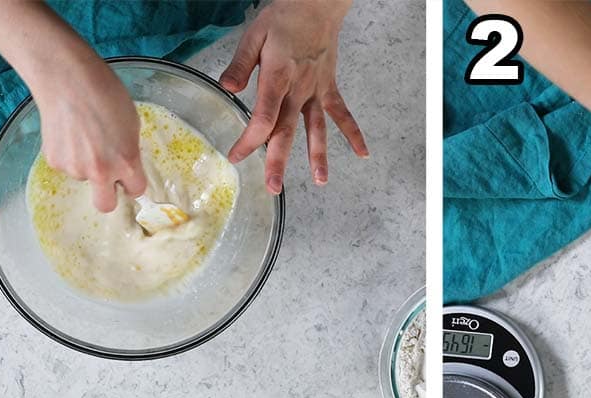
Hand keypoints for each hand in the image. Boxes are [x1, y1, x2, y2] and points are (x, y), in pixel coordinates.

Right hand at [34, 54, 146, 211]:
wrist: (66, 77)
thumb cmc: (104, 92)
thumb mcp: (131, 122)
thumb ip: (129, 149)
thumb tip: (124, 161)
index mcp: (126, 162)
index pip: (136, 191)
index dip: (132, 183)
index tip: (129, 178)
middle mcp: (100, 172)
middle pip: (105, 205)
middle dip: (108, 196)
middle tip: (107, 180)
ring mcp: (74, 168)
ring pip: (83, 177)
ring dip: (85, 163)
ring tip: (82, 134)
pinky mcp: (54, 160)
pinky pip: (66, 164)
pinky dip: (68, 154)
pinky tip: (67, 131)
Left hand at [220, 0, 367, 193]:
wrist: (316, 4)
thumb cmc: (284, 18)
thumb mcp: (254, 35)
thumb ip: (241, 64)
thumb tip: (227, 88)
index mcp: (278, 76)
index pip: (263, 116)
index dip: (250, 139)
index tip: (237, 155)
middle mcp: (299, 89)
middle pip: (287, 131)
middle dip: (279, 160)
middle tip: (274, 186)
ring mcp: (317, 91)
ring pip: (316, 128)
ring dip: (319, 156)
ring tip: (321, 181)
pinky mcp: (329, 88)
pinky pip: (342, 114)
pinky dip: (353, 133)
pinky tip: (363, 154)